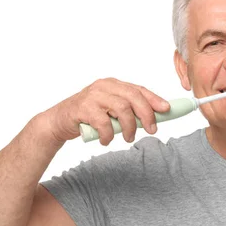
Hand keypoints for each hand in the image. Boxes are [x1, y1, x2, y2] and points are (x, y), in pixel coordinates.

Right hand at [40, 78, 169, 145]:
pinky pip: (103, 122)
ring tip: (129, 139)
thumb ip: (128, 112)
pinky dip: (109, 135)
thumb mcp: (111, 112)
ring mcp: (92, 96)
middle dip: (146, 114)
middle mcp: (104, 86)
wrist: (59, 121)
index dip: (154, 99)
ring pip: (121, 109)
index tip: (166, 110)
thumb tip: (154, 120)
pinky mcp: (82, 108)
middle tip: (151, 130)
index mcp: (113, 85)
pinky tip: (106, 140)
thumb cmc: (89, 117)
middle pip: (133, 97)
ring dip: (129, 127)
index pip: (139, 89)